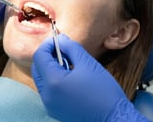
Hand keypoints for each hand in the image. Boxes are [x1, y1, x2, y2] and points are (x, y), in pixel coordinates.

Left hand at [32, 34, 148, 121]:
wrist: (114, 119)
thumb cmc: (103, 92)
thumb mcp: (87, 63)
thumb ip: (70, 47)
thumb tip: (60, 39)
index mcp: (53, 82)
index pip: (40, 56)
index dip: (48, 44)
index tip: (58, 40)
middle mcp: (47, 95)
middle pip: (38, 68)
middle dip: (47, 56)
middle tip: (63, 49)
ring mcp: (50, 105)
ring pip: (42, 79)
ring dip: (50, 68)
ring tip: (69, 63)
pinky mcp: (55, 111)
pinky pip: (48, 91)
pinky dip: (54, 80)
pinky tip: (70, 77)